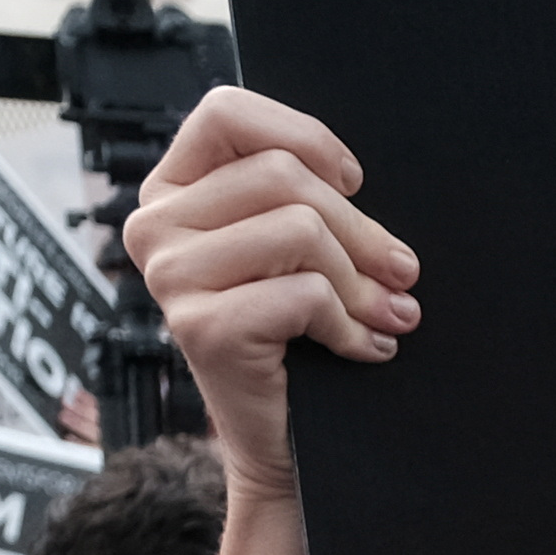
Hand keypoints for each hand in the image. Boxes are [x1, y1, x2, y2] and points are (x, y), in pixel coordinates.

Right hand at [121, 87, 421, 498]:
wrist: (280, 442)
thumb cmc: (294, 336)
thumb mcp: (290, 249)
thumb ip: (297, 196)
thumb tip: (353, 177)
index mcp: (171, 190)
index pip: (225, 112)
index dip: (304, 136)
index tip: (353, 182)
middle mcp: (154, 226)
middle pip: (282, 176)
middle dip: (360, 229)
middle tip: (401, 274)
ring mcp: (169, 276)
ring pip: (299, 229)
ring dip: (361, 281)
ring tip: (386, 315)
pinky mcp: (200, 326)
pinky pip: (305, 294)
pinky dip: (350, 326)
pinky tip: (362, 348)